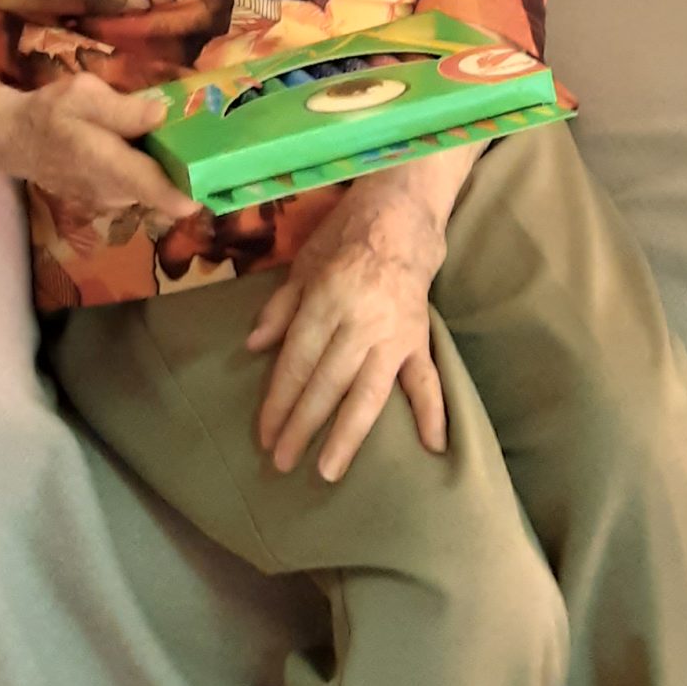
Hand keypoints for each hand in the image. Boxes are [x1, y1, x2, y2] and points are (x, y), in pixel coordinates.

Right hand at [4, 73, 206, 228]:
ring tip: (187, 136)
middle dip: (188, 168)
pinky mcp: (107, 197)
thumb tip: (161, 114)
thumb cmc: (49, 112)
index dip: (196, 190)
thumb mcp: (83, 94)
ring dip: (171, 168)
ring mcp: (111, 199)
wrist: (15, 139)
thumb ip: (122, 108)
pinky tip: (154, 144)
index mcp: (111, 166)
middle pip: (166, 189)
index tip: (223, 176)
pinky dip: (152, 169)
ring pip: (154, 187)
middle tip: (210, 137)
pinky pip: (141, 186)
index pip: (161, 192)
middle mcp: (116, 193)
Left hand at [245, 182, 448, 482]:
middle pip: (326, 382)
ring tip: (330, 470)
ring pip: (368, 392)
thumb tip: (254, 347)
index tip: (265, 434)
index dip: (279, 400)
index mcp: (326, 300)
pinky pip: (427, 379)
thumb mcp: (303, 262)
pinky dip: (432, 412)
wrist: (402, 215)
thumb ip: (280, 306)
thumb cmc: (345, 236)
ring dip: (348, 434)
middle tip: (283, 462)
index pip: (297, 360)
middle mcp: (359, 322)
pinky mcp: (419, 339)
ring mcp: (393, 334)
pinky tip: (432, 448)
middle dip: (302, 424)